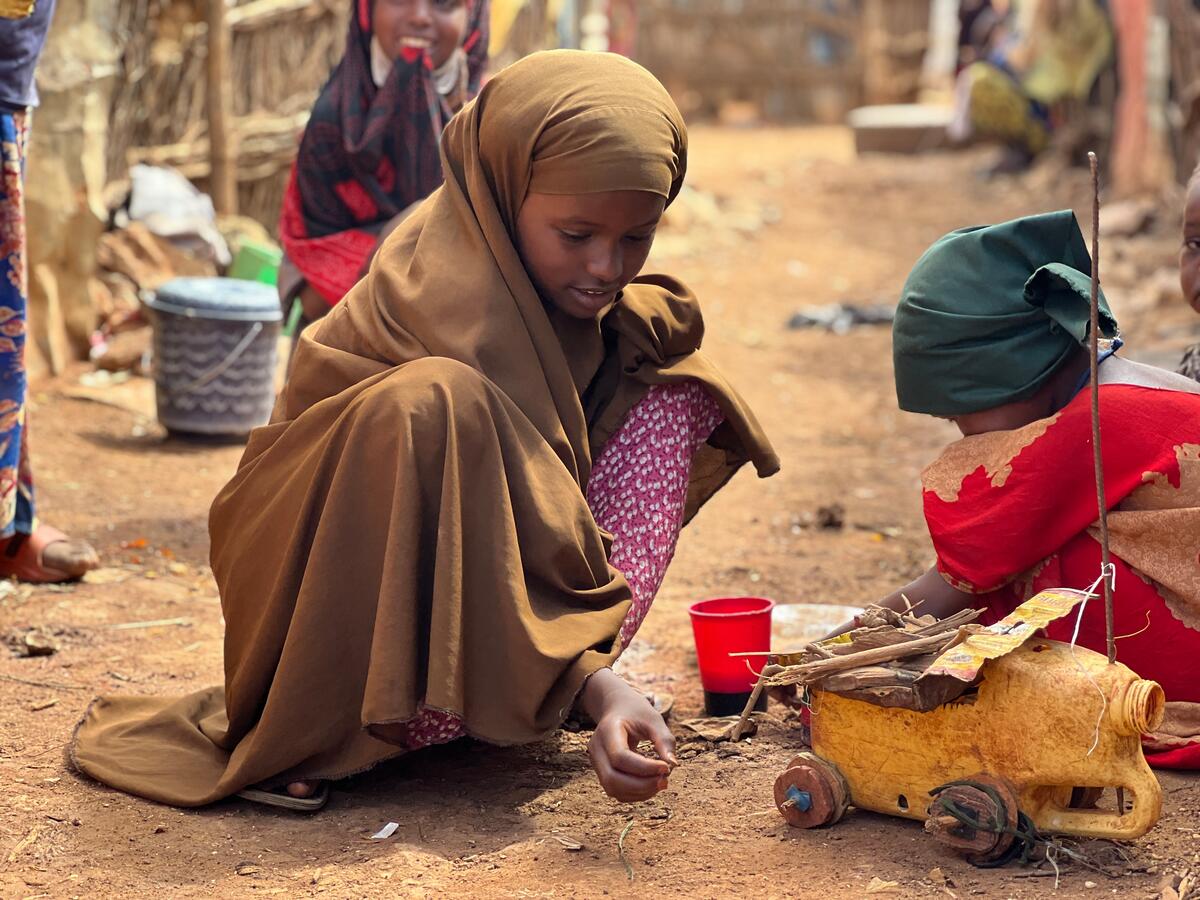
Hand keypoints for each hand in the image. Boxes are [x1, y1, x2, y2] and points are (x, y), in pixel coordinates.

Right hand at [579, 669, 676, 801]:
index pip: (620, 757)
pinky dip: (635, 793)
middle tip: (665, 781)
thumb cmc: (636, 712)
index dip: (644, 768)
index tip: (667, 767)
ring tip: (661, 782)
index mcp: (607, 730)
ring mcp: (596, 762)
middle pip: (612, 778)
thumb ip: (663, 740)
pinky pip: (616, 790)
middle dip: (641, 786)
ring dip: (639, 792)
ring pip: (612, 788)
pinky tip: (651, 785)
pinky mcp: (602, 772)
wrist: (616, 707)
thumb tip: (672, 765)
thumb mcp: (653, 719)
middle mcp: (596, 748)